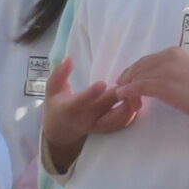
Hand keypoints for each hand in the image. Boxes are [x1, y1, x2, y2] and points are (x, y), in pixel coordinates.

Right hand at [41, 56, 139, 174]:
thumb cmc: (57, 104)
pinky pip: (120, 125)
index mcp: (69, 108)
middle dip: (117, 95)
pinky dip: (130, 114)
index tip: (102, 83)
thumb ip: (60, 73)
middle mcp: (83, 120)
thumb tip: (69, 58)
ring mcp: (96, 127)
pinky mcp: (105, 130)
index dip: (91, 94)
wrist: (61, 130)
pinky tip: (136, 101)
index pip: (80, 102)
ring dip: (127, 106)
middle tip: (129, 81)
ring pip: (114, 120)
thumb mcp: (52, 88)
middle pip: (103, 108)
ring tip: (136, 91)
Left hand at [115, 46, 188, 123]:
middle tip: (122, 93)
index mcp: (172, 52)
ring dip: (128, 90)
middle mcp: (167, 57)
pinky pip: (139, 86)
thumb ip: (170, 71)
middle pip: (138, 67)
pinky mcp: (164, 85)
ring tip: (130, 102)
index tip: (125, 82)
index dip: (132, 71)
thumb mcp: (185, 72)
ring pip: (137, 77)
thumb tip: (154, 80)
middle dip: (127, 80)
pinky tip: (124, 97)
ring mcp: (165, 70)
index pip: (145, 60)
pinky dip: (128, 92)